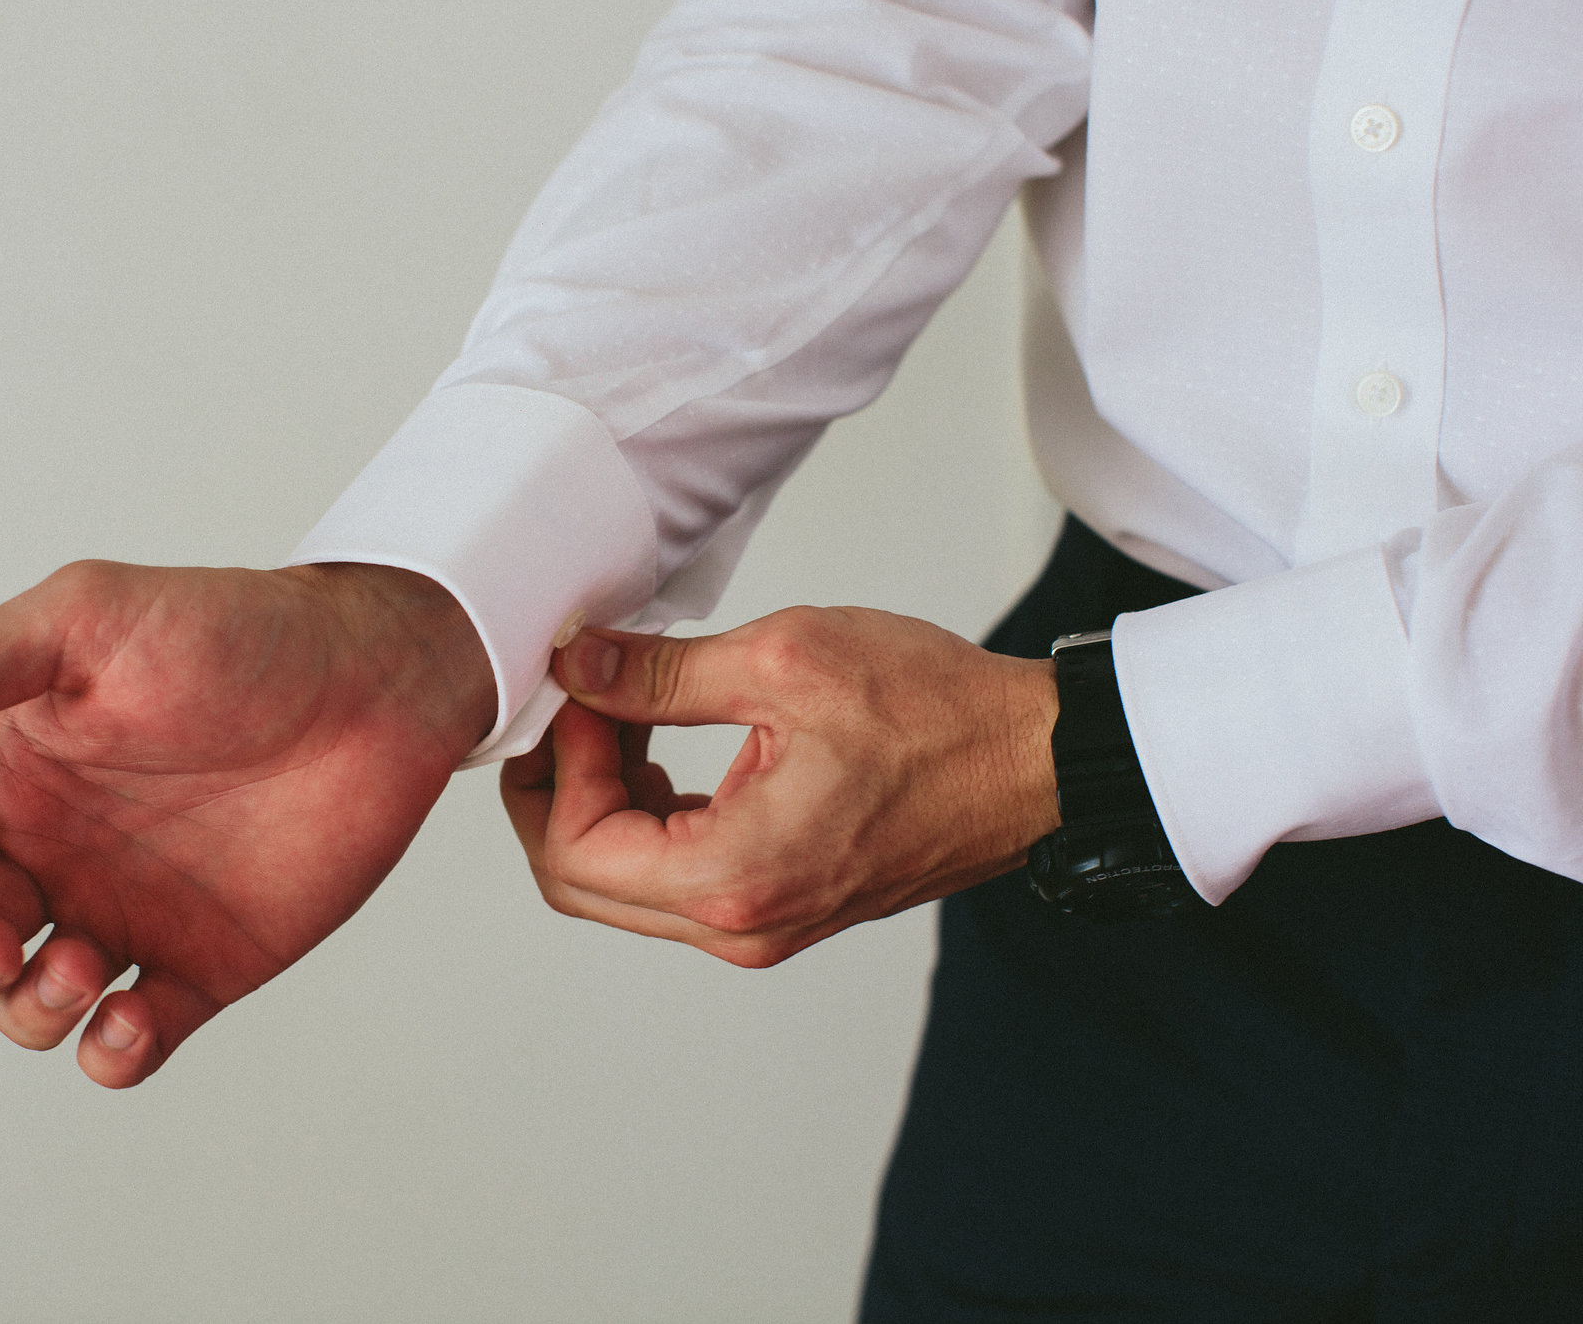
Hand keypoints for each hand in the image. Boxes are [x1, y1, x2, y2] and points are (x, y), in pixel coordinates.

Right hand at [0, 561, 493, 1086]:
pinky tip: (131, 1020)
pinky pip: (133, 1038)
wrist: (378, 679)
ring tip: (89, 969)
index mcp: (15, 773)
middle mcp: (61, 851)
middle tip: (5, 943)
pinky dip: (113, 1052)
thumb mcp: (88, 623)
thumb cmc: (233, 631)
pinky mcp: (209, 962)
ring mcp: (132, 912)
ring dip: (32, 1010)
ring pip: (33, 1004)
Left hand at [500, 607, 1058, 966]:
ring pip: (623, 883)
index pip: (574, 851)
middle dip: (559, 787)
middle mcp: (741, 923)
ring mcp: (759, 924)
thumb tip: (580, 668)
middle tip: (580, 703)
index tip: (581, 692)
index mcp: (735, 875)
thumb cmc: (938, 715)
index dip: (556, 765)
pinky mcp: (777, 903)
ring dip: (601, 799)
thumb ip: (662, 674)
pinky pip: (674, 877)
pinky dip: (647, 814)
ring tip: (626, 712)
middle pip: (582, 881)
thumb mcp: (785, 664)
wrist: (1032, 761)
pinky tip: (664, 746)